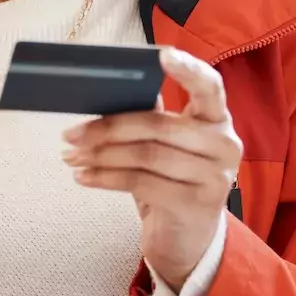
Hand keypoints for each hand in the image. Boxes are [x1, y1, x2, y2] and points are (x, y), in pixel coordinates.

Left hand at [62, 48, 240, 290]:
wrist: (187, 240)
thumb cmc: (171, 181)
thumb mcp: (166, 147)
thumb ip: (150, 117)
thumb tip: (106, 89)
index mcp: (217, 120)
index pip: (210, 87)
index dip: (188, 69)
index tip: (162, 55)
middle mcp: (225, 145)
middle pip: (159, 126)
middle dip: (108, 128)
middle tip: (70, 133)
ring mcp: (215, 177)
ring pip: (146, 156)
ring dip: (101, 155)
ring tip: (71, 156)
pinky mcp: (197, 205)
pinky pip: (141, 183)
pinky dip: (105, 178)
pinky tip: (84, 176)